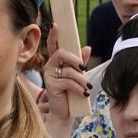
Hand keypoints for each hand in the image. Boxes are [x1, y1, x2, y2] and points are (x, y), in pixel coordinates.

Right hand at [39, 23, 91, 137]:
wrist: (65, 111)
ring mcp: (49, 75)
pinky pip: (68, 81)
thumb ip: (81, 61)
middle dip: (75, 60)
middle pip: (62, 54)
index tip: (57, 25)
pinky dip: (78, 87)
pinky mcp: (51, 85)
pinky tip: (83, 93)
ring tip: (86, 87)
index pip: (54, 45)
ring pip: (68, 70)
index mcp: (56, 61)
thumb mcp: (78, 75)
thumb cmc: (71, 92)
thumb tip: (87, 47)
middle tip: (84, 68)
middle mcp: (50, 66)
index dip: (54, 35)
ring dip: (81, 79)